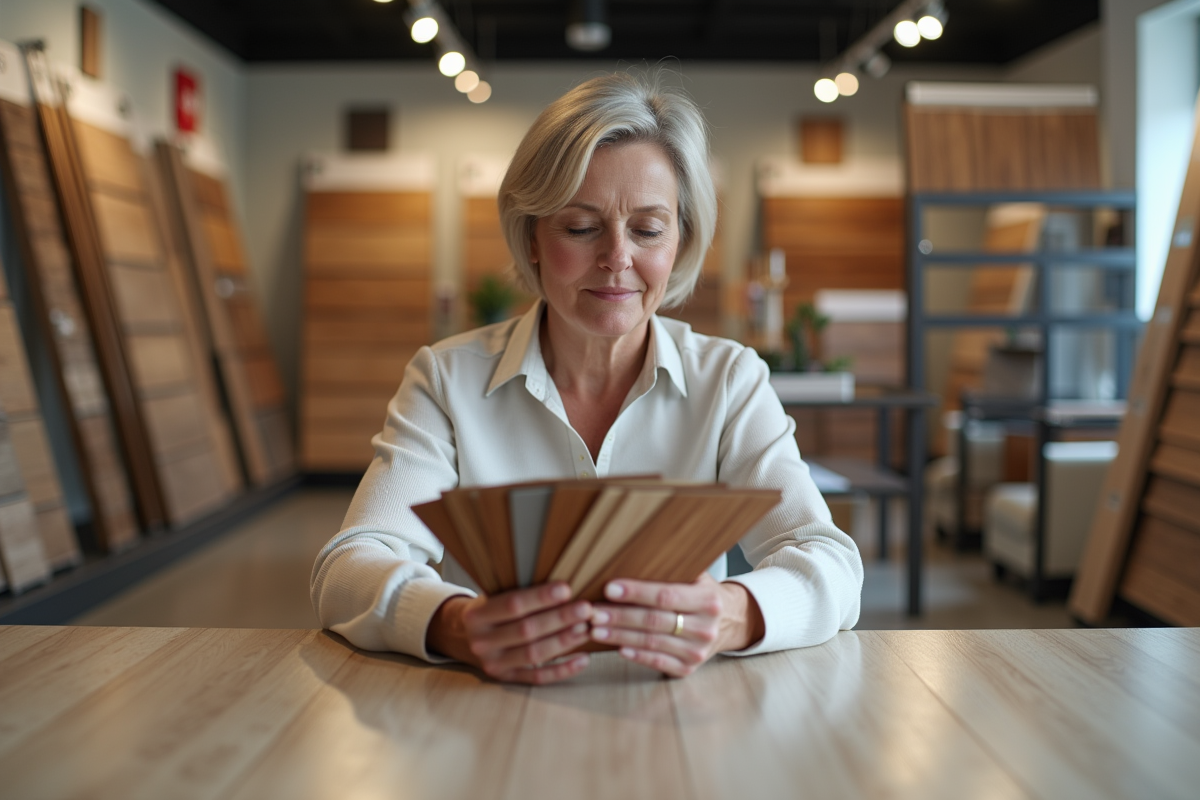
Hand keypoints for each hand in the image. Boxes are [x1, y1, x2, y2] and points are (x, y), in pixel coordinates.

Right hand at [426, 582, 592, 683]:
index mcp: (477, 616)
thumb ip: (518, 590)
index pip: (513, 605)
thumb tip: (562, 584)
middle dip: (559, 619)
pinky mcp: (506, 679)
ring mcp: (493, 664)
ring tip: (586, 628)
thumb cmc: (489, 610)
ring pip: (534, 655)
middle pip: (526, 630)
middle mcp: (482, 642)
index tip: (567, 589)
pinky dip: (563, 670)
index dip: (541, 597)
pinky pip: (538, 678)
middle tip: (586, 609)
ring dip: (564, 642)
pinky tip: (583, 658)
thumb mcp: (492, 595)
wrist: (461, 637)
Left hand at [588, 574, 764, 676]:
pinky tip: (618, 649)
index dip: (636, 592)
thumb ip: (671, 569)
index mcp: (707, 600)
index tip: (609, 588)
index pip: (665, 595)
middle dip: (620, 616)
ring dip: (620, 636)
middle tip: (593, 612)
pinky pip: (658, 663)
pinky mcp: (689, 669)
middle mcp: (705, 628)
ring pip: (652, 643)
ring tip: (595, 630)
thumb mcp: (696, 576)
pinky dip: (637, 656)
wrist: (730, 622)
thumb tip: (630, 554)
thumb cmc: (701, 593)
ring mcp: (698, 651)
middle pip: (655, 621)